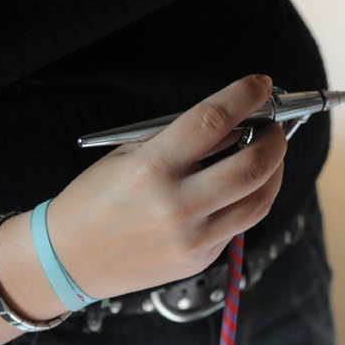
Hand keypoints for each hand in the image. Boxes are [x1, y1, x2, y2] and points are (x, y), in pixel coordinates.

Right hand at [42, 75, 286, 299]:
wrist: (69, 259)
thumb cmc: (98, 198)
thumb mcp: (129, 153)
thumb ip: (183, 138)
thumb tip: (237, 120)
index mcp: (151, 168)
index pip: (213, 120)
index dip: (245, 96)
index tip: (261, 85)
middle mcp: (176, 205)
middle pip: (253, 166)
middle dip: (276, 139)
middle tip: (274, 127)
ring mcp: (192, 237)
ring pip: (260, 199)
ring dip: (274, 171)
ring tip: (268, 155)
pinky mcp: (200, 259)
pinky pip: (240, 223)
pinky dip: (249, 198)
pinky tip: (241, 187)